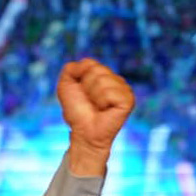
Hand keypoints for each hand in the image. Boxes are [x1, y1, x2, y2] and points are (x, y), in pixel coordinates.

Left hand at [57, 58, 134, 173]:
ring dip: (93, 96)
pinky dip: (102, 102)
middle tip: (89, 102)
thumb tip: (85, 64)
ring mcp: (124, 89)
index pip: (89, 63)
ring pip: (102, 81)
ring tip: (97, 107)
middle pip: (96, 70)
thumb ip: (71, 68)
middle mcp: (116, 80)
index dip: (80, 79)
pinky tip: (105, 110)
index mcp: (105, 74)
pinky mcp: (128, 100)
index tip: (82, 93)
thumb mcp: (66, 85)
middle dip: (86, 87)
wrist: (83, 131)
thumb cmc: (77, 111)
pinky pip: (109, 92)